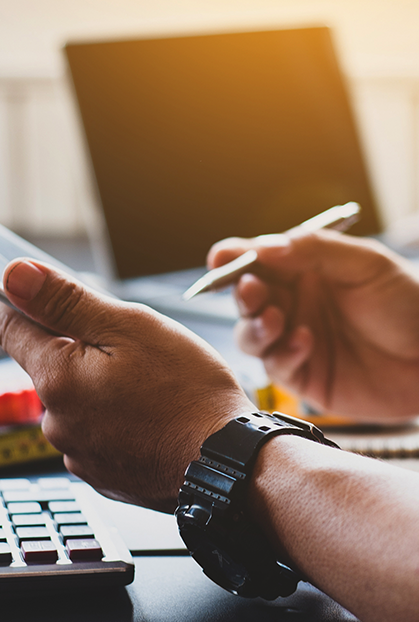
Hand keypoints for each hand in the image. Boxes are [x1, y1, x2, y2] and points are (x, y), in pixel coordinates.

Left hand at [0, 260, 253, 511]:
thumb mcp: (128, 327)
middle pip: (46, 363)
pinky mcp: (99, 473)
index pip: (8, 327)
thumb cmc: (189, 395)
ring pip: (73, 398)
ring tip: (145, 383)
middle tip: (120, 340)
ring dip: (94, 382)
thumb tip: (15, 276)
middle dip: (72, 344)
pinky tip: (145, 412)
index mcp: (56, 378)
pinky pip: (92, 431)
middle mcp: (55, 421)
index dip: (0, 300)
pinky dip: (110, 416)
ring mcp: (76, 452)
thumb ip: (65, 301)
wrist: (230, 467)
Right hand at [208, 230, 418, 420]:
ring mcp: (292, 340)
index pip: (255, 261)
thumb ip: (313, 250)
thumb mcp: (365, 263)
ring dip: (255, 326)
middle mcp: (291, 304)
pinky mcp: (302, 374)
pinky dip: (283, 353)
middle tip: (250, 289)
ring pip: (249, 335)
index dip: (233, 258)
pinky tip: (306, 343)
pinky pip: (275, 366)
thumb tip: (264, 247)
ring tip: (276, 319)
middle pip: (244, 298)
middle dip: (240, 293)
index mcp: (301, 270)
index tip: (220, 258)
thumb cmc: (408, 302)